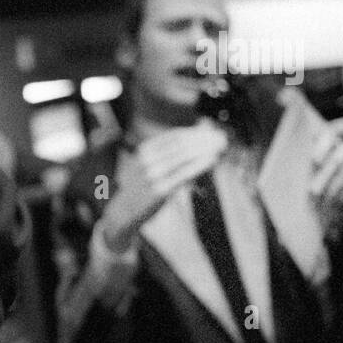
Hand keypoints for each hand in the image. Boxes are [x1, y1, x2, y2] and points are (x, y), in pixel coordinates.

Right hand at [100, 122, 227, 252]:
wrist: (121, 212)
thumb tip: (193, 139)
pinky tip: (213, 160)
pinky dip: (200, 165)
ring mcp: (153, 175)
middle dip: (203, 139)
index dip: (194, 132)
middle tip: (221, 137)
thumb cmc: (139, 188)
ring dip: (205, 149)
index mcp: (143, 151)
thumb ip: (167, 155)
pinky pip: (184, 174)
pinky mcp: (160, 190)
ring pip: (184, 157)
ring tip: (221, 146)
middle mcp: (147, 160)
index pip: (173, 136)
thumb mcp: (146, 166)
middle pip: (181, 144)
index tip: (211, 131)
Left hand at [309, 132, 342, 226]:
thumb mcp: (312, 176)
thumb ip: (310, 167)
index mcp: (332, 145)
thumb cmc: (322, 185)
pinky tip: (339, 201)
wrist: (342, 203)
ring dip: (334, 187)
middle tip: (314, 192)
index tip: (315, 162)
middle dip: (324, 176)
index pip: (329, 135)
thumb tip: (297, 161)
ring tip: (326, 200)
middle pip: (339, 156)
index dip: (322, 147)